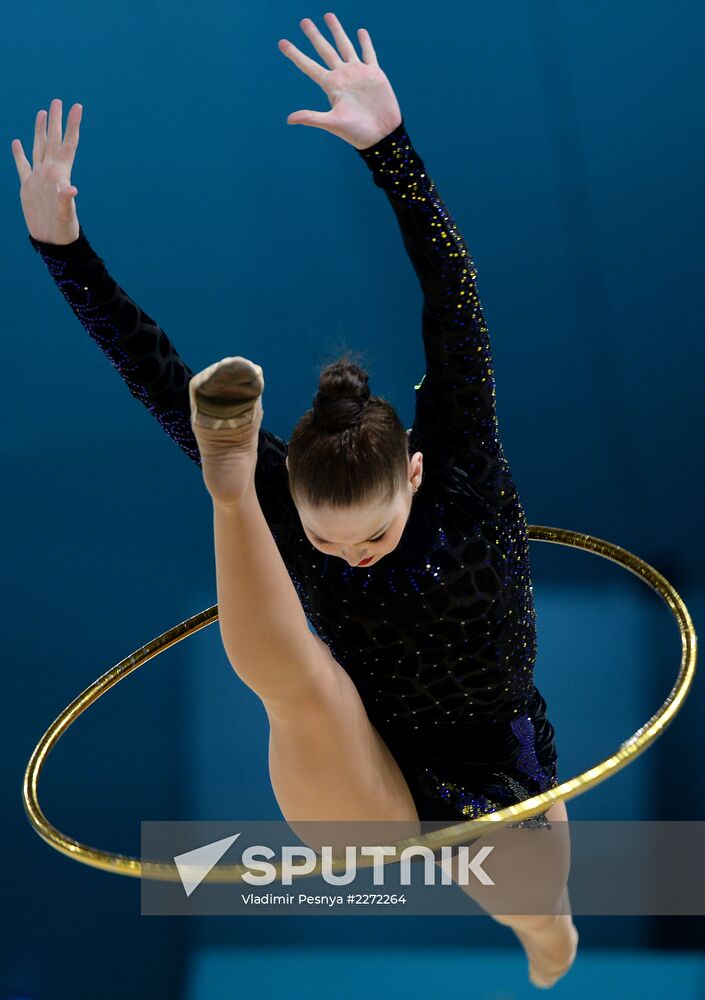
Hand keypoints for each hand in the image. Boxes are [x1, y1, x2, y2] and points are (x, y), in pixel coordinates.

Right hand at [11, 98, 82, 244]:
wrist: (50, 241)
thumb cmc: (62, 230)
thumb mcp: (65, 215)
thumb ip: (66, 201)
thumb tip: (71, 190)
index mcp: (61, 174)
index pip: (68, 144)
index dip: (73, 125)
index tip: (77, 107)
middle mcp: (50, 172)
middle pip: (53, 140)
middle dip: (56, 121)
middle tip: (58, 101)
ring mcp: (39, 178)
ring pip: (39, 147)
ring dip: (40, 130)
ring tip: (42, 113)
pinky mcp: (28, 186)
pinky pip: (22, 165)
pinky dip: (19, 154)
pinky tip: (17, 142)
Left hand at [278, 12, 401, 149]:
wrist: (382, 135)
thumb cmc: (357, 132)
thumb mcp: (333, 123)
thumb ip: (312, 118)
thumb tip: (289, 119)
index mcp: (331, 86)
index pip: (308, 66)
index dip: (295, 55)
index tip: (282, 43)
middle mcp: (342, 76)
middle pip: (325, 50)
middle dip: (314, 36)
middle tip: (304, 21)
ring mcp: (358, 73)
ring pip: (344, 46)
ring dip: (337, 31)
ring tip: (328, 16)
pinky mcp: (374, 74)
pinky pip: (368, 54)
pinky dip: (365, 42)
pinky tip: (360, 31)